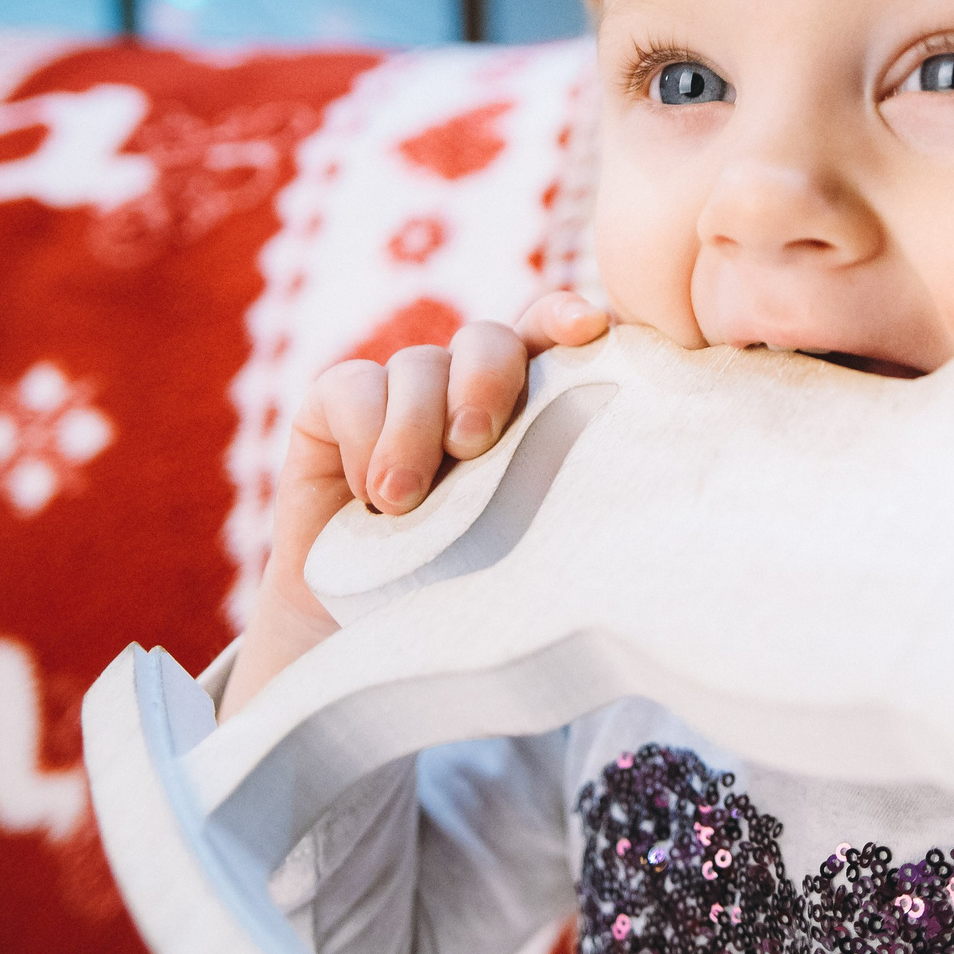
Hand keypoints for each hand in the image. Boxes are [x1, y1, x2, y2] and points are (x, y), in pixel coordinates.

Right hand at [224, 292, 610, 714]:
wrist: (368, 632)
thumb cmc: (466, 589)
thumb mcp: (524, 543)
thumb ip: (559, 494)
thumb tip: (618, 499)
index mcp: (530, 405)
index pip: (555, 339)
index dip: (568, 320)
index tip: (589, 329)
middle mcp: (466, 386)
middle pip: (487, 340)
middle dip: (484, 380)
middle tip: (473, 444)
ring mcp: (401, 391)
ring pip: (417, 365)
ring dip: (413, 428)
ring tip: (403, 503)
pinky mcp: (335, 406)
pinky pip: (352, 386)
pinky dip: (363, 435)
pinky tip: (369, 497)